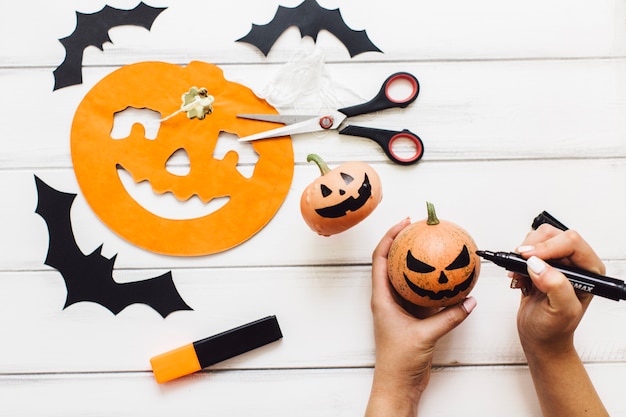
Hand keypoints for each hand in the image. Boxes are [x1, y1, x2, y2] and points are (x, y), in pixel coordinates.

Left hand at [365, 219, 475, 415]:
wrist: (398, 384)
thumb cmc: (399, 361)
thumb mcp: (425, 335)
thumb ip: (449, 317)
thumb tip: (470, 301)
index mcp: (381, 298)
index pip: (380, 258)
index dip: (389, 237)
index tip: (404, 223)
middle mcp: (388, 299)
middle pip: (392, 262)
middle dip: (403, 242)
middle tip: (420, 228)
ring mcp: (399, 307)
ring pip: (407, 276)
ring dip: (417, 261)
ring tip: (434, 246)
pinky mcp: (411, 317)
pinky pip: (422, 294)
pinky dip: (433, 284)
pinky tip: (449, 278)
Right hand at [512, 224, 608, 416]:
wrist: (540, 339)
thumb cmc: (554, 330)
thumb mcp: (561, 312)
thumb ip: (556, 286)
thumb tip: (539, 265)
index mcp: (590, 272)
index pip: (571, 243)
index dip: (548, 247)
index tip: (528, 258)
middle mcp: (576, 264)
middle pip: (553, 235)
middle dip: (533, 246)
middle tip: (520, 262)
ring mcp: (557, 264)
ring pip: (538, 238)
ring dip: (523, 254)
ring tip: (519, 273)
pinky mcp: (541, 266)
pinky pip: (527, 250)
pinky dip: (517, 260)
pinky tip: (518, 276)